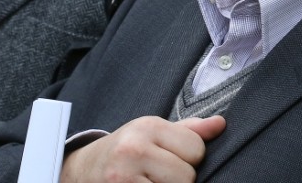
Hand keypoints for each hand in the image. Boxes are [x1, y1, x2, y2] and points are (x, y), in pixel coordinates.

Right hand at [60, 115, 224, 182]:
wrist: (81, 170)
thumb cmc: (125, 150)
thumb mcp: (153, 132)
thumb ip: (189, 131)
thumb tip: (221, 125)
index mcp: (147, 127)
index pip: (197, 149)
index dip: (190, 157)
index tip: (170, 157)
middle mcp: (133, 151)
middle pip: (187, 176)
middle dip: (179, 178)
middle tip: (158, 175)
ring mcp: (122, 179)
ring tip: (150, 182)